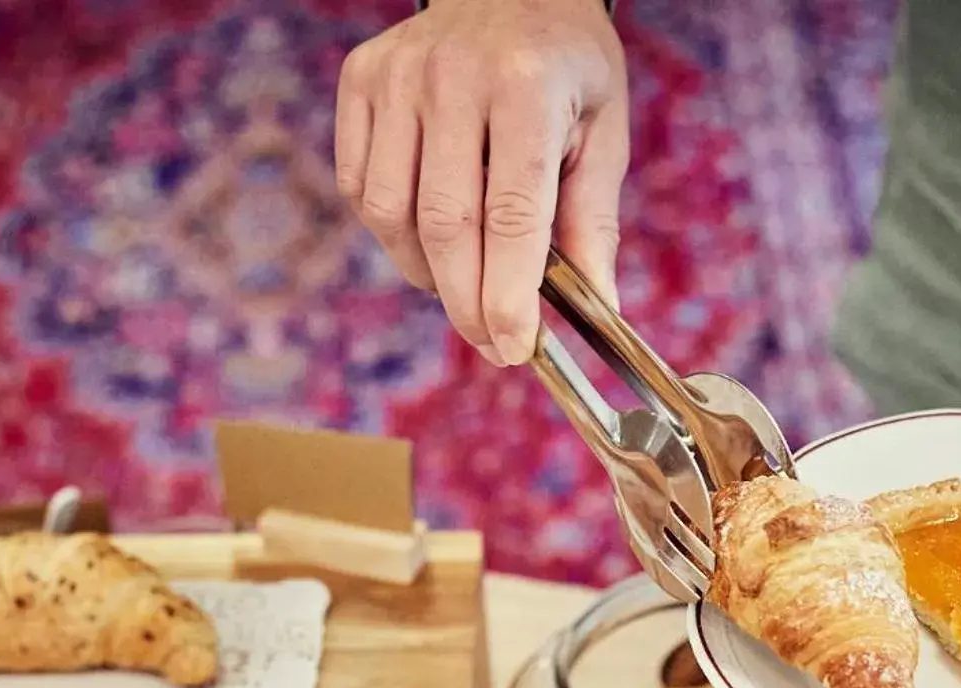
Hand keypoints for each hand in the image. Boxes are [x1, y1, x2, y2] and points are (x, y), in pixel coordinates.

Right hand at [336, 0, 626, 366]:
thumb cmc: (564, 66)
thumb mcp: (603, 130)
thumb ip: (593, 220)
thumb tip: (598, 307)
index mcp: (526, 85)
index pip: (512, 214)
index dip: (508, 294)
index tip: (515, 348)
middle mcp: (451, 75)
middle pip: (444, 225)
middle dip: (467, 302)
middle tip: (492, 344)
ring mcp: (396, 76)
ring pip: (390, 214)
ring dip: (426, 272)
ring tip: (463, 282)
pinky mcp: (359, 81)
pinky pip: (357, 186)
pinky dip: (390, 230)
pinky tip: (427, 233)